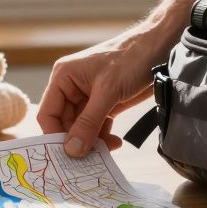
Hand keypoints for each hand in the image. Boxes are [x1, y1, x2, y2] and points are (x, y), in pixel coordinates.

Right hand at [39, 23, 172, 156]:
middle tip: (91, 158)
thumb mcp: (107, 92)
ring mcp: (88, 96)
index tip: (66, 156)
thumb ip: (88, 122)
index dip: (54, 135)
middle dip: (77, 141)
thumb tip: (72, 150)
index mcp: (63, 78)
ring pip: (81, 128)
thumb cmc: (130, 59)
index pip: (47, 113)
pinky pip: (96, 126)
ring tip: (107, 150)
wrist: (158, 48)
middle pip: (64, 124)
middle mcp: (71, 88)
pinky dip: (103, 137)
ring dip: (92, 141)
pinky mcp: (104, 103)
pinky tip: (115, 142)